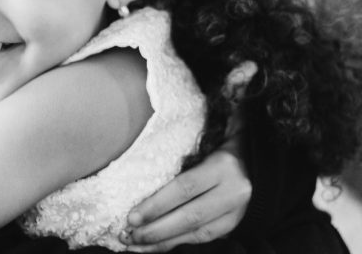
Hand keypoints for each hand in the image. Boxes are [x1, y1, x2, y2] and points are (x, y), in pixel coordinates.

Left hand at [120, 148, 250, 251]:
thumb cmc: (220, 143)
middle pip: (190, 216)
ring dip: (164, 242)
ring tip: (137, 245)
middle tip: (129, 235)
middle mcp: (233, 191)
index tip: (132, 216)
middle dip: (156, 230)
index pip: (185, 189)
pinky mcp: (235, 223)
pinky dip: (178, 242)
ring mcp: (237, 210)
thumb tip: (138, 166)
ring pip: (197, 233)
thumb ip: (178, 153)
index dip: (156, 205)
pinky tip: (158, 245)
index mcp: (222, 166)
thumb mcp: (204, 140)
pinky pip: (205, 237)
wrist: (255, 158)